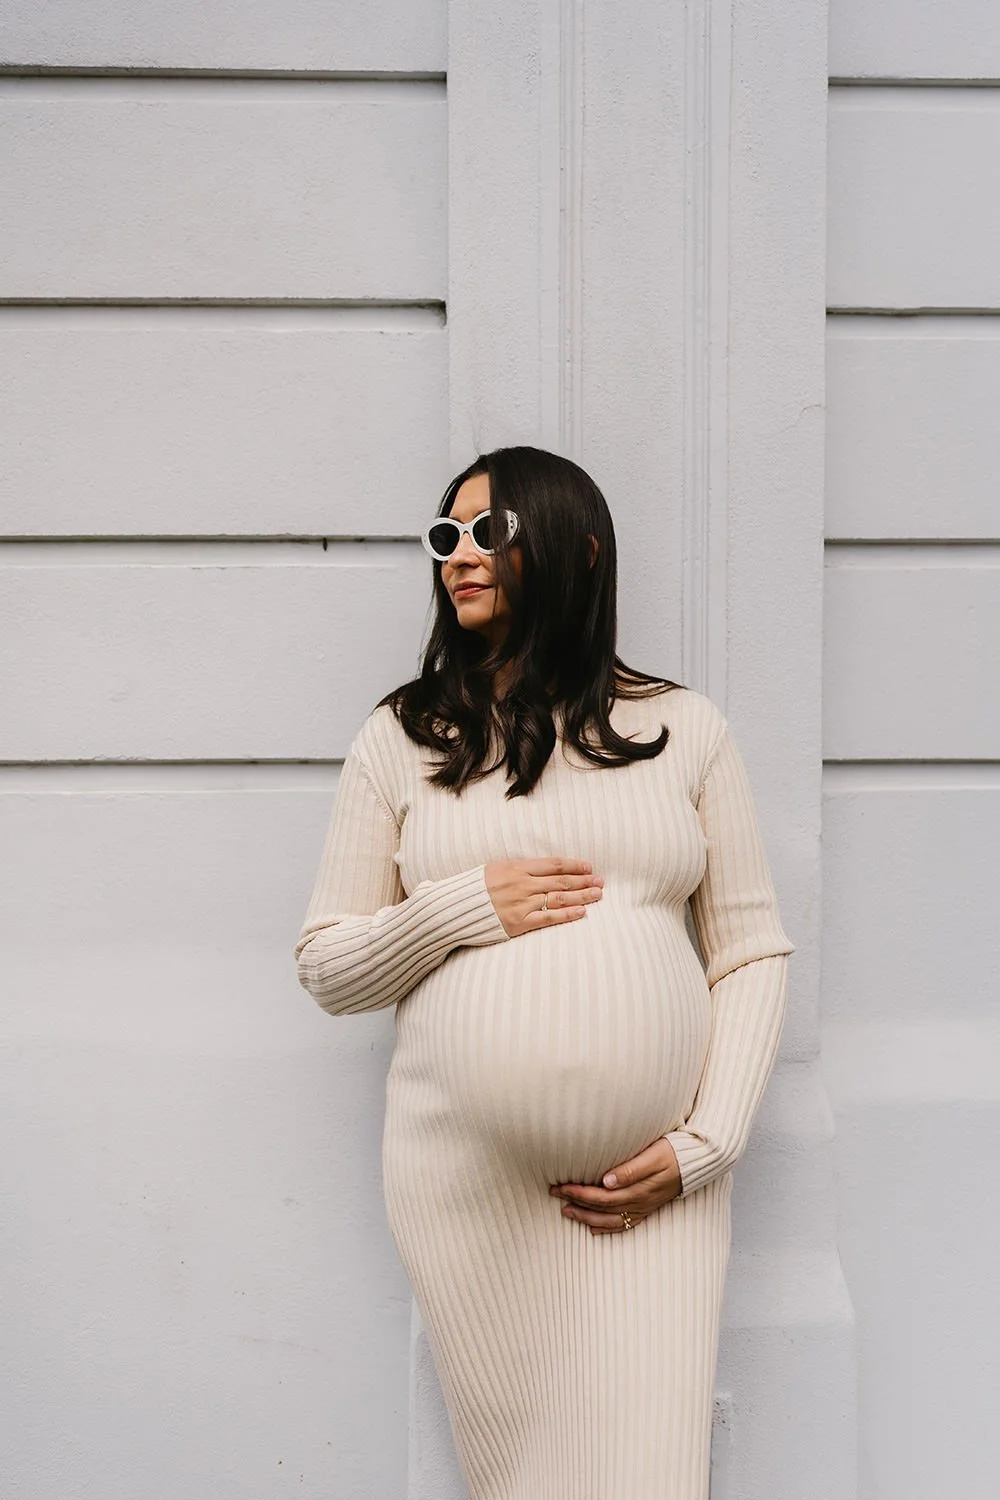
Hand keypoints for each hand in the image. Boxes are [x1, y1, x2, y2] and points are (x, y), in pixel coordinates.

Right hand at [484, 858, 603, 937]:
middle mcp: (522, 884)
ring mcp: (522, 904)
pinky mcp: (519, 923)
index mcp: (517, 868)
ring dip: (581, 896)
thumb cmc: (474, 888)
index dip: (574, 865)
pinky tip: (582, 912)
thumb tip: (543, 869)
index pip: (554, 864)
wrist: (454, 909)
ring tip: (598, 894)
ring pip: (559, 898)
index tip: (588, 867)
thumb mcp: (496, 869)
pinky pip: (549, 918)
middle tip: (600, 881)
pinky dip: (567, 915)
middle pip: (561, 881)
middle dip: (583, 880)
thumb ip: (519, 869)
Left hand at [549, 1137, 682, 1232]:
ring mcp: (643, 1208)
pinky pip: (624, 1224)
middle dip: (576, 1203)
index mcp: (637, 1190)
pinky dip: (607, 1229)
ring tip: (566, 1212)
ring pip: (610, 1220)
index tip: (560, 1186)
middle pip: (601, 1208)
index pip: (601, 1196)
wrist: (698, 1162)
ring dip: (586, 1218)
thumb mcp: (653, 1156)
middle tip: (555, 1195)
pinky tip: (593, 1229)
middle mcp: (639, 1203)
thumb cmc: (674, 1152)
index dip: (579, 1192)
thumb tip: (606, 1180)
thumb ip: (631, 1169)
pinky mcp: (647, 1209)